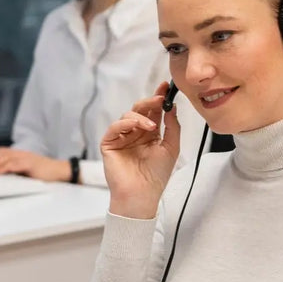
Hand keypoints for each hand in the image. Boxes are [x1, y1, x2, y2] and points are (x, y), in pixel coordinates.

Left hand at [0, 146, 71, 181]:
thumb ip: (11, 168)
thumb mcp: (23, 169)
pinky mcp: (30, 164)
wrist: (59, 170)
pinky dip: (4, 167)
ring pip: (6, 157)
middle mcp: (18, 153)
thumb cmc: (41, 171)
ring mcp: (24, 157)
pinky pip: (14, 164)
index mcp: (16, 154)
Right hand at [101, 82, 181, 217]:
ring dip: (140, 116)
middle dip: (149, 102)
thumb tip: (171, 107)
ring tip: (151, 125)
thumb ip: (172, 126)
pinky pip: (114, 128)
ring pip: (127, 116)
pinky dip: (125, 124)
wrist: (142, 194)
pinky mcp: (109, 144)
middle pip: (140, 110)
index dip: (158, 98)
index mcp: (150, 134)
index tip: (166, 87)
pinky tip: (136, 127)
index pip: (154, 112)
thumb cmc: (156, 175)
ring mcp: (122, 138)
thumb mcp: (171, 147)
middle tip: (159, 97)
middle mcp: (135, 133)